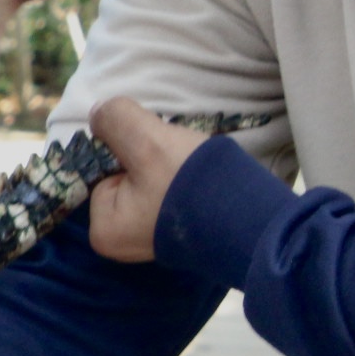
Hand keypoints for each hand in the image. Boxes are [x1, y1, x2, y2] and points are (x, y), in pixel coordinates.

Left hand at [85, 96, 209, 262]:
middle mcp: (122, 243)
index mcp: (104, 231)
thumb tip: (100, 112)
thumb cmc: (192, 182)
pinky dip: (179, 181)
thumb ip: (114, 118)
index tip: (152, 154)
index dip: (125, 150)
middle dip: (145, 160)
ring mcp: (151, 240)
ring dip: (164, 167)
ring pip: (145, 180)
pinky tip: (197, 179)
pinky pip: (166, 193)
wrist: (255, 216)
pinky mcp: (178, 232)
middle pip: (122, 176)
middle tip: (172, 161)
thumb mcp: (144, 139)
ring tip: (188, 168)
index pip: (99, 168)